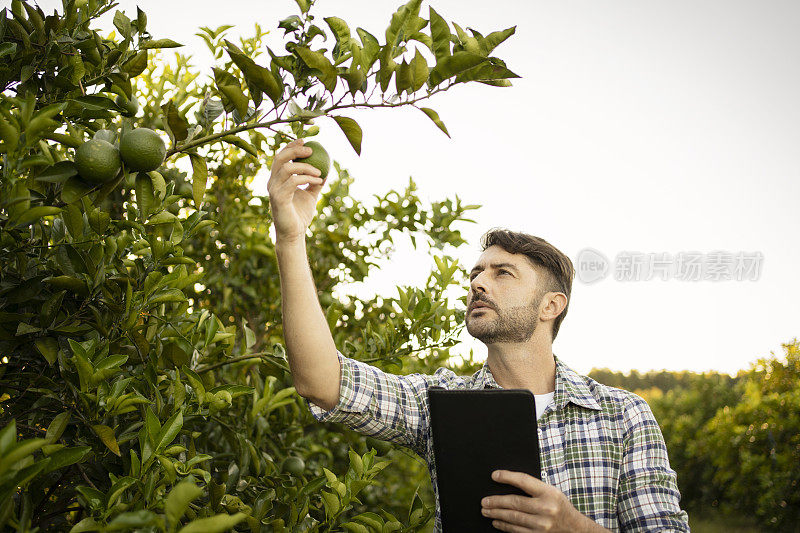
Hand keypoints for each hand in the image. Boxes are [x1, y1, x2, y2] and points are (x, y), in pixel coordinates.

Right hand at [267, 138, 324, 243]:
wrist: (295, 234)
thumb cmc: (300, 215)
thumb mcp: (311, 195)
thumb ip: (315, 182)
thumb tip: (327, 168)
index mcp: (277, 180)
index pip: (280, 157)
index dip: (290, 146)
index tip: (304, 140)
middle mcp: (272, 182)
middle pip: (279, 158)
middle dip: (295, 150)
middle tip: (311, 149)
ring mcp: (274, 190)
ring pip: (286, 168)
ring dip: (305, 166)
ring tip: (319, 172)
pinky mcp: (278, 198)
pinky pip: (293, 182)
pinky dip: (307, 178)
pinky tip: (318, 181)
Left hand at [481, 470, 606, 531]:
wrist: (575, 529)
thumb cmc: (560, 507)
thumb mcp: (552, 492)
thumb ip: (533, 488)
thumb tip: (508, 482)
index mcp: (549, 493)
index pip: (524, 481)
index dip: (508, 477)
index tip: (495, 475)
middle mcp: (546, 509)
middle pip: (515, 502)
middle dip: (496, 501)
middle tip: (484, 501)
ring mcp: (542, 525)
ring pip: (513, 518)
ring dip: (497, 514)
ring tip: (486, 511)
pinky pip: (517, 531)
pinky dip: (505, 527)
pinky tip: (497, 523)